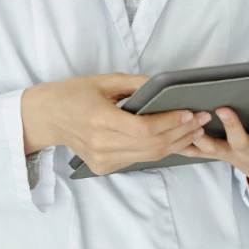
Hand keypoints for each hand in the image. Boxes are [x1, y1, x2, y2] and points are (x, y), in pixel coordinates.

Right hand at [20, 73, 211, 175]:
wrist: (46, 116)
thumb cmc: (72, 94)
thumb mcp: (103, 80)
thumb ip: (136, 84)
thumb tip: (167, 86)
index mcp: (99, 119)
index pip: (144, 128)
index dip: (170, 122)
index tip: (189, 111)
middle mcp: (101, 144)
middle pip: (152, 145)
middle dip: (182, 132)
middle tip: (202, 119)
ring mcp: (102, 159)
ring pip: (150, 156)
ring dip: (176, 143)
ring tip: (195, 130)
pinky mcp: (104, 167)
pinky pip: (139, 159)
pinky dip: (159, 150)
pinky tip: (174, 140)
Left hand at [181, 95, 248, 187]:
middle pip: (241, 140)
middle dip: (232, 125)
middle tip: (222, 108)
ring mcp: (236, 155)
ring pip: (217, 149)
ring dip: (203, 139)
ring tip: (192, 124)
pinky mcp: (222, 156)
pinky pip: (202, 154)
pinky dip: (188, 148)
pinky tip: (174, 140)